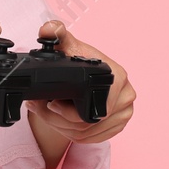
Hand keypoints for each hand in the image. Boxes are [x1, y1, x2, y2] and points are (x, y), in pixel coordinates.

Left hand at [24, 20, 134, 143]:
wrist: (87, 75)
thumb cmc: (78, 60)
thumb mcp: (66, 47)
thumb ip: (56, 34)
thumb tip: (49, 29)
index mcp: (118, 78)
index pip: (91, 110)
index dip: (67, 112)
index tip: (51, 103)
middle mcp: (127, 97)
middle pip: (87, 125)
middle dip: (58, 121)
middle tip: (42, 108)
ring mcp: (125, 114)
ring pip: (87, 135)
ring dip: (61, 128)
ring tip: (47, 112)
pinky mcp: (119, 126)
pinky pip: (92, 140)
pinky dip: (72, 134)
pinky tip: (60, 120)